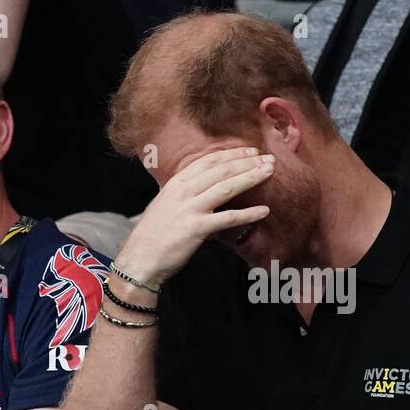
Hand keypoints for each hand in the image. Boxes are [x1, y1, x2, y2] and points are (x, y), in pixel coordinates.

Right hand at [113, 147, 273, 286]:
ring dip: (250, 178)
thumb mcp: (167, 205)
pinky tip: (264, 211)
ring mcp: (190, 209)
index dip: (232, 154)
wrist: (140, 259)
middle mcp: (183, 191)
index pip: (208, 161)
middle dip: (247, 162)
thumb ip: (186, 194)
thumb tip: (208, 188)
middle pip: (221, 170)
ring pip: (227, 187)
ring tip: (269, 173)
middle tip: (268, 159)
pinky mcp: (196, 229)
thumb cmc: (154, 234)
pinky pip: (227, 218)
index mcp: (176, 182)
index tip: (250, 151)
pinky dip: (248, 214)